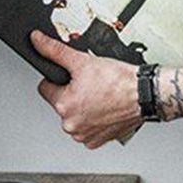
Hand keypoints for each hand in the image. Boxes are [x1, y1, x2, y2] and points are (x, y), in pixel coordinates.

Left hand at [31, 30, 141, 148]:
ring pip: (75, 115)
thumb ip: (55, 50)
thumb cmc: (118, 81)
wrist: (144, 94)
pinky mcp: (97, 141)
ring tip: (100, 95)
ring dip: (84, 106)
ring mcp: (85, 135)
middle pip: (61, 102)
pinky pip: (88, 127)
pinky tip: (105, 107)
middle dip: (72, 93)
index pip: (46, 88)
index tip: (73, 77)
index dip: (58, 78)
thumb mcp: (82, 60)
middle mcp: (71, 125)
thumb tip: (37, 41)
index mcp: (64, 106)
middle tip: (90, 84)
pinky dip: (95, 118)